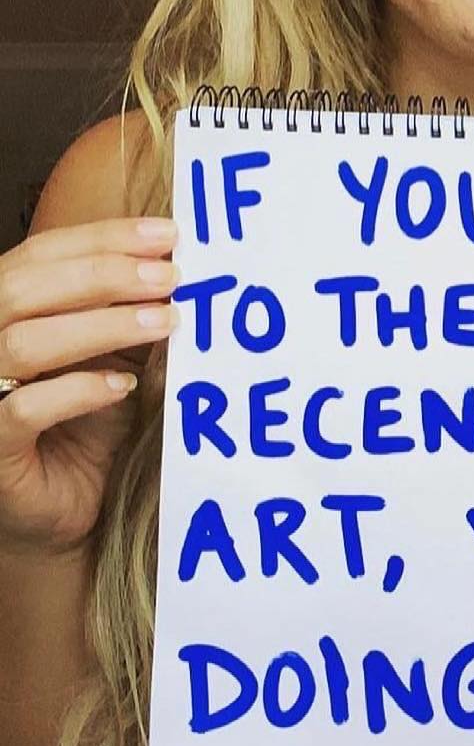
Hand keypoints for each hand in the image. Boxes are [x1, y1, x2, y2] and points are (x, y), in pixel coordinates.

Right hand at [0, 216, 179, 556]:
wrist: (71, 510)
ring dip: (100, 324)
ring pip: (20, 342)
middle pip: (20, 288)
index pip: (40, 255)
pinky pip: (21, 410)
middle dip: (103, 274)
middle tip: (170, 277)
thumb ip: (134, 316)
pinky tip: (123, 385)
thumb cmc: (90, 426)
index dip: (102, 238)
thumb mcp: (118, 358)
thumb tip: (183, 271)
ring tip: (165, 322)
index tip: (168, 235)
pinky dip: (77, 390)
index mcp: (7, 311)